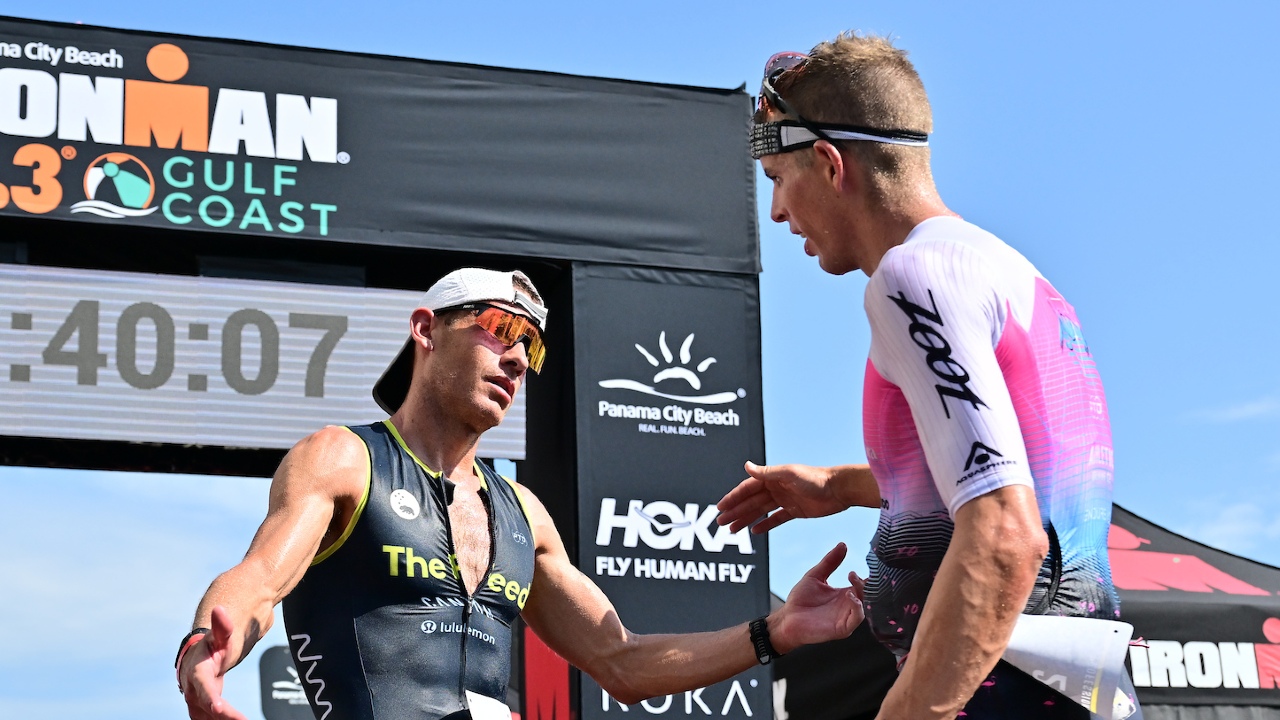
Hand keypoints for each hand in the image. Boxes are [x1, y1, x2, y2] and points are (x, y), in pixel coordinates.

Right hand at [180, 606, 247, 719]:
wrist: (199, 658)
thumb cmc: (212, 646)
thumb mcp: (220, 636)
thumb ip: (222, 626)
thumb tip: (219, 609)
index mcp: (197, 673)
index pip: (204, 687)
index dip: (210, 698)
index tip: (219, 707)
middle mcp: (193, 690)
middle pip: (207, 707)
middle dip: (223, 716)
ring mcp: (196, 702)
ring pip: (207, 717)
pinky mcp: (201, 710)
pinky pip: (209, 719)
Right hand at [716, 461, 845, 533]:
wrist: (839, 489)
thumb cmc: (816, 478)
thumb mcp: (789, 474)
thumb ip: (766, 472)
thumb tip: (746, 465)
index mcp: (772, 478)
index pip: (747, 489)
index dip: (733, 498)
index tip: (720, 507)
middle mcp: (777, 488)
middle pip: (751, 501)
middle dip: (735, 512)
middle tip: (721, 523)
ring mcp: (785, 500)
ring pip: (760, 511)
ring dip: (745, 519)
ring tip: (732, 530)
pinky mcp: (795, 511)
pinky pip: (776, 519)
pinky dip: (765, 524)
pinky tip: (754, 531)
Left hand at [768, 543, 864, 653]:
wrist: (787, 618)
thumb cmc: (800, 600)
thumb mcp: (815, 576)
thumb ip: (829, 562)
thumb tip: (843, 544)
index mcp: (844, 594)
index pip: (862, 585)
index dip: (865, 576)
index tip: (859, 568)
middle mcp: (847, 606)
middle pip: (866, 595)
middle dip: (863, 584)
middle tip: (852, 575)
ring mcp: (846, 618)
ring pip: (864, 607)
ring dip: (861, 594)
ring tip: (851, 585)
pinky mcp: (841, 628)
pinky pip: (856, 620)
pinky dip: (857, 609)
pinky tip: (851, 598)